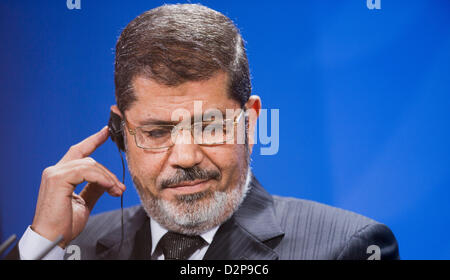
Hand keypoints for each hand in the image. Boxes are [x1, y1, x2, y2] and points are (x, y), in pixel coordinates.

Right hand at [31, 126, 125, 247]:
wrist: (52, 239)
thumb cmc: (64, 225)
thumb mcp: (84, 202)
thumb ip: (94, 188)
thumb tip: (108, 181)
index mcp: (60, 175)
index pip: (78, 151)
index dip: (93, 140)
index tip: (106, 132)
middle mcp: (55, 171)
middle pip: (88, 159)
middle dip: (108, 173)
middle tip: (119, 188)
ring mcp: (54, 174)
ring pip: (90, 164)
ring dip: (107, 178)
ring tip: (116, 191)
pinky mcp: (57, 179)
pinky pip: (86, 171)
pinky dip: (101, 179)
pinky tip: (109, 188)